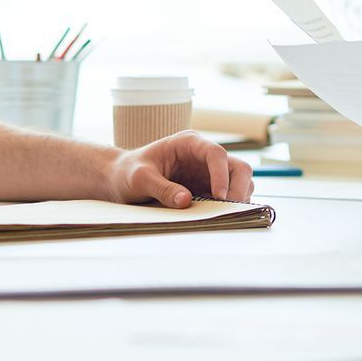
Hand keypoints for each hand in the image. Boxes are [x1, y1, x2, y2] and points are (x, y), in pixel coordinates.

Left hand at [107, 131, 254, 207]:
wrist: (121, 179)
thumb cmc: (129, 172)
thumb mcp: (140, 179)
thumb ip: (162, 188)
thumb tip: (186, 201)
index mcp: (189, 143)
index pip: (216, 154)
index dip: (222, 174)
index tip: (220, 196)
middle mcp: (203, 156)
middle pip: (238, 167)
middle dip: (238, 188)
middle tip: (229, 210)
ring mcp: (208, 173)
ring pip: (240, 182)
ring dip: (238, 198)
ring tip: (224, 215)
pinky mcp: (208, 189)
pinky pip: (230, 196)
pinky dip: (231, 207)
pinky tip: (218, 217)